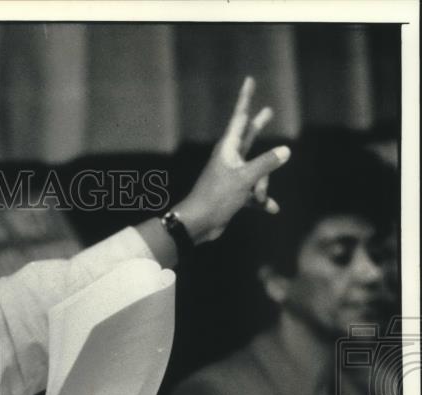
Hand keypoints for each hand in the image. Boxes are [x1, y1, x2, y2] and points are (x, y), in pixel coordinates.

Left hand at [175, 76, 290, 244]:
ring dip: (261, 186)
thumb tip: (286, 151)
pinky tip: (271, 209)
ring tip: (257, 198)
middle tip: (269, 111)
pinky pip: (253, 193)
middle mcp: (229, 158)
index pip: (240, 117)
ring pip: (258, 172)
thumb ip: (266, 163)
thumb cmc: (217, 197)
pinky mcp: (233, 192)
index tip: (249, 80)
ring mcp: (232, 175)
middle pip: (249, 138)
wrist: (198, 224)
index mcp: (227, 148)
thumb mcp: (245, 179)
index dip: (246, 98)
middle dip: (259, 127)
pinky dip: (260, 201)